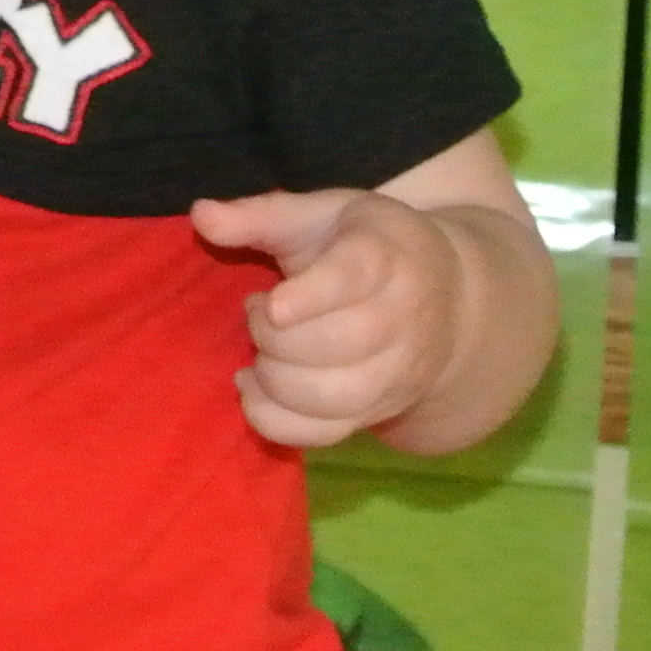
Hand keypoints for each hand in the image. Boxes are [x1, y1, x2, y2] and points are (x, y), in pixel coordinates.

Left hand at [190, 185, 460, 448]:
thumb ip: (260, 215)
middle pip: (337, 344)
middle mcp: (401, 320)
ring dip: (273, 378)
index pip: (353, 278)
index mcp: (385, 256)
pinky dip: (274, 420)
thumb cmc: (368, 246)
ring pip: (330, 397)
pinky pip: (322, 435)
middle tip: (257, 310)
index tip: (272, 306)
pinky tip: (253, 390)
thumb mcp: (321, 214)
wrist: (449, 299)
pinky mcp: (376, 412)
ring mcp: (395, 374)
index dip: (310, 297)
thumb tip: (201, 215)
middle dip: (274, 334)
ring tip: (261, 351)